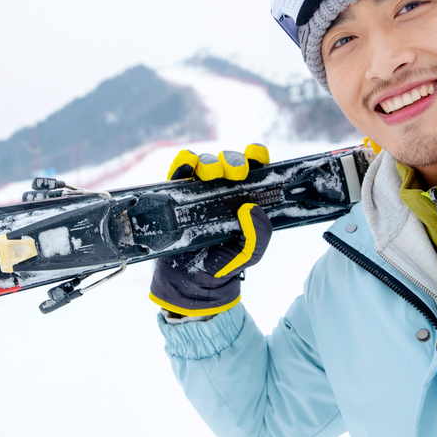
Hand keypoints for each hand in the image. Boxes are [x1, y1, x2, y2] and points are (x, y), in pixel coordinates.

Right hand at [149, 145, 272, 316]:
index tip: (256, 156)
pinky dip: (183, 162)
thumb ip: (259, 234)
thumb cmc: (223, 262)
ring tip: (210, 174)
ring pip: (206, 162)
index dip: (256, 157)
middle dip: (233, 161)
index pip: (255, 169)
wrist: (191, 280)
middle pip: (230, 162)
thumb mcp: (249, 252)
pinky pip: (179, 170)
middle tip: (235, 173)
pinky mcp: (177, 194)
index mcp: (245, 197)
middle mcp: (224, 189)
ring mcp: (200, 190)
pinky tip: (188, 164)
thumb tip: (250, 208)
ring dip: (210, 162)